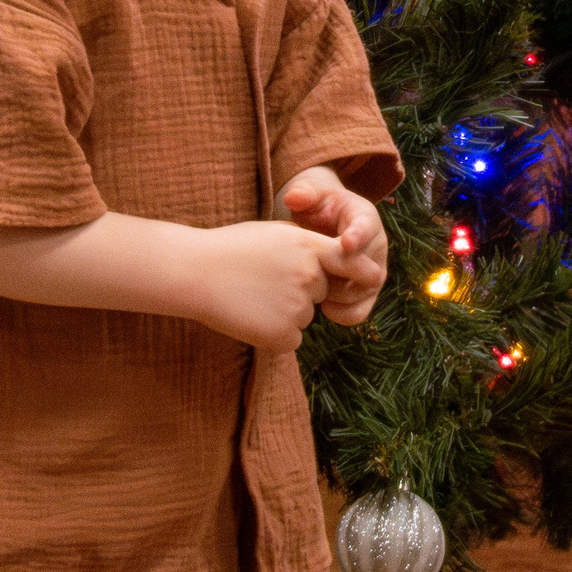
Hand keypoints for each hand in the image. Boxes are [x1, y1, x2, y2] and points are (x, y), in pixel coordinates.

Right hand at [188, 219, 357, 352]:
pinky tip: (250, 316)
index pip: (350, 261)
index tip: (375, 278)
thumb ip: (306, 247)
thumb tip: (327, 264)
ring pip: (304, 316)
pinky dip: (273, 332)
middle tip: (264, 280)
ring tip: (252, 295)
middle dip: (301, 290)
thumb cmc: (231, 249)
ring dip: (284, 311)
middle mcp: (310, 277)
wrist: (195, 273)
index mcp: (308, 246)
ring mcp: (298, 307)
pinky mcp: (283, 335)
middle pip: (322, 292)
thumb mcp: (274, 234)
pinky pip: (289, 337)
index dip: (363, 272)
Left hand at [282, 169, 387, 324]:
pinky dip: (343, 314)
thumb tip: (294, 198)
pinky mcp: (365, 293)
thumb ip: (305, 193)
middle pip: (368, 265)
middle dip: (342, 272)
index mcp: (365, 218)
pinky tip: (324, 308)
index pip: (366, 227)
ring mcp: (373, 272)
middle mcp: (376, 246)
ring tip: (317, 291)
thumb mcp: (312, 194)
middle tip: (317, 273)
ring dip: (340, 294)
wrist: (324, 227)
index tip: (347, 244)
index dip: (359, 236)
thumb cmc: (318, 207)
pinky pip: (361, 311)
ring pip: (364, 291)